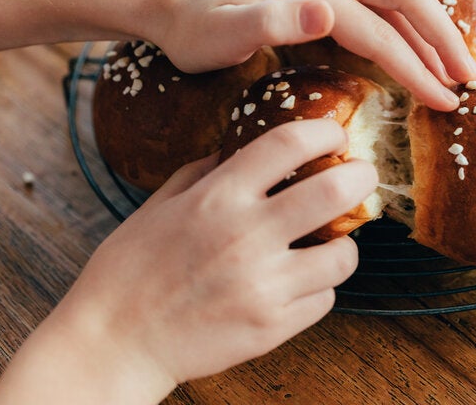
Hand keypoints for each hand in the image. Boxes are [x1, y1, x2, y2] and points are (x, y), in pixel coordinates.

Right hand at [0, 119, 375, 403]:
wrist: (113, 343)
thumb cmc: (129, 271)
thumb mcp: (158, 206)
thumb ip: (202, 173)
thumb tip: (237, 152)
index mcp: (216, 197)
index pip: (288, 144)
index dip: (322, 131)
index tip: (333, 133)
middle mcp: (246, 236)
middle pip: (335, 192)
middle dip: (361, 176)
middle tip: (361, 176)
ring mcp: (263, 285)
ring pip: (343, 256)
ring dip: (343, 244)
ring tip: (327, 242)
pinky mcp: (271, 327)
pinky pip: (324, 300)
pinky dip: (318, 288)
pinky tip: (298, 283)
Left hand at [136, 0, 475, 110]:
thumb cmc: (185, 21)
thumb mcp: (214, 34)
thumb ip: (268, 24)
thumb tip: (327, 11)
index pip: (382, 33)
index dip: (418, 71)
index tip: (446, 105)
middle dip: (444, 39)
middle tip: (470, 81)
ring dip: (428, 25)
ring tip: (449, 64)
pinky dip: (401, 13)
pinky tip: (404, 36)